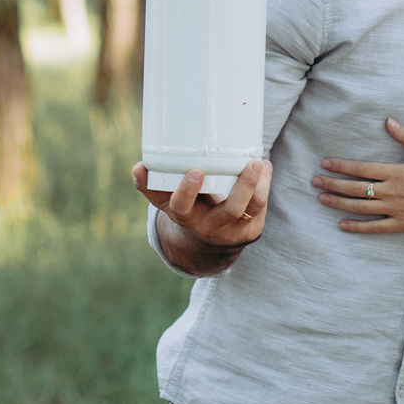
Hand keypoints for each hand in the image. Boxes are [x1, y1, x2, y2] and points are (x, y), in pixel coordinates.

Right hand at [136, 160, 271, 268]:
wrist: (206, 241)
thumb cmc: (186, 207)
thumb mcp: (165, 200)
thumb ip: (151, 184)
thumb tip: (138, 168)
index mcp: (184, 216)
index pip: (182, 207)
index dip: (187, 191)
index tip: (196, 171)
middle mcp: (208, 227)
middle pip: (228, 211)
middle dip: (241, 188)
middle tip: (249, 163)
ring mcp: (232, 231)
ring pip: (250, 209)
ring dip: (259, 185)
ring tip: (260, 163)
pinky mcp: (250, 231)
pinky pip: (260, 209)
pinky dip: (264, 186)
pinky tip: (265, 168)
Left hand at [316, 119, 403, 233]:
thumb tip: (389, 121)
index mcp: (397, 173)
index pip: (362, 168)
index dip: (341, 166)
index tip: (325, 163)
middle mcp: (392, 192)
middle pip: (356, 188)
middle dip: (333, 184)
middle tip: (314, 181)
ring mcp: (396, 210)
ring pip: (361, 207)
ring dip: (339, 203)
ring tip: (322, 199)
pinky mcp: (402, 224)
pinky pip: (375, 227)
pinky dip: (357, 227)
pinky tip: (342, 225)